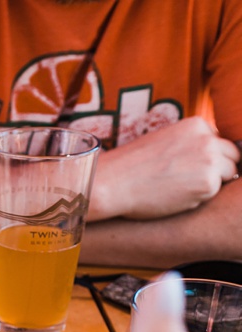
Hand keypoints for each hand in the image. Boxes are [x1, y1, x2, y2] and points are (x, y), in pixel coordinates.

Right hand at [90, 117, 240, 220]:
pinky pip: (212, 195)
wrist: (110, 183)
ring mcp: (210, 161)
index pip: (220, 141)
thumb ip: (188, 144)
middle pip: (232, 157)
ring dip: (208, 184)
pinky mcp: (208, 184)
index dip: (208, 157)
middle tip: (188, 181)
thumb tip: (211, 156)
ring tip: (177, 188)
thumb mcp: (163, 141)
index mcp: (196, 124)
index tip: (190, 168)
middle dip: (217, 169)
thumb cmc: (130, 166)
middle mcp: (208, 139)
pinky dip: (196, 199)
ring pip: (227, 176)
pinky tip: (172, 196)